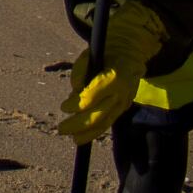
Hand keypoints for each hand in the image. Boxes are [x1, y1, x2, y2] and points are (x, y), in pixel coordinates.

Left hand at [58, 0, 166, 144]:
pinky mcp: (123, 108)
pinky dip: (95, 131)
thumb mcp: (89, 55)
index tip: (64, 107)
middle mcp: (122, 92)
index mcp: (115, 75)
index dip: (78, 103)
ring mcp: (124, 102)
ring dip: (87, 133)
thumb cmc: (104, 53)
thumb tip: (74, 91)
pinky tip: (82, 137)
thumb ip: (80, 71)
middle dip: (78, 124)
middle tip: (61, 129)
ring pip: (105, 122)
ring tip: (73, 139)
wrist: (130, 55)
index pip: (94, 95)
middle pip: (99, 114)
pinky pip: (108, 122)